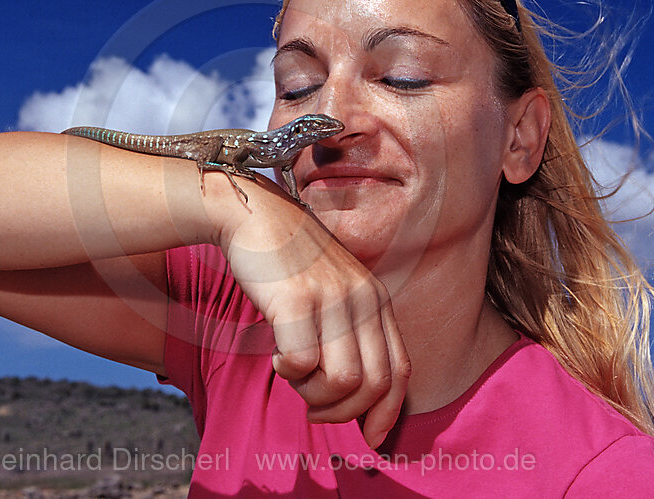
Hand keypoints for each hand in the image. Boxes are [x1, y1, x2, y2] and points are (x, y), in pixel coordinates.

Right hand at [217, 180, 410, 448]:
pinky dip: (286, 372)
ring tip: (292, 375)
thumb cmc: (288, 261)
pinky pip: (301, 363)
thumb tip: (352, 393)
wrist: (253, 214)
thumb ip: (348, 331)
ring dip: (311, 394)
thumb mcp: (333, 290)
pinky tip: (275, 354)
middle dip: (342, 412)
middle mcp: (362, 298)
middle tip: (313, 409)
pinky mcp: (297, 299)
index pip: (400, 372)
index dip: (386, 413)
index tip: (369, 438)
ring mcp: (332, 297)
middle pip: (372, 385)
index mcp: (376, 299)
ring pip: (340, 382)